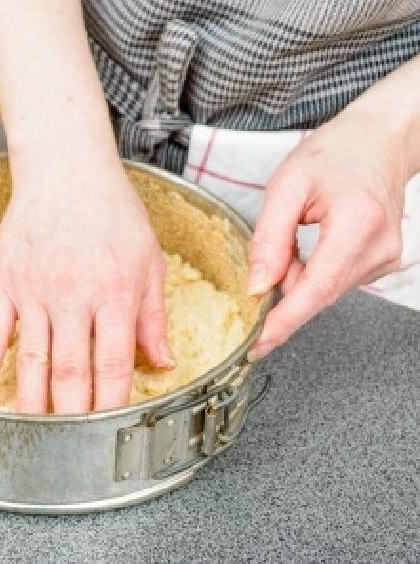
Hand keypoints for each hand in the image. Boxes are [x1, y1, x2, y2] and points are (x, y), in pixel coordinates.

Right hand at [0, 153, 172, 412]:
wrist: (66, 169)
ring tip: (30, 436)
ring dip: (31, 403)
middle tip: (71, 448)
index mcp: (115, 294)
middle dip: (71, 415)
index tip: (111, 434)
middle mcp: (73, 297)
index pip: (113, 365)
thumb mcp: (149, 260)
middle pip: (70, 370)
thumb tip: (162, 363)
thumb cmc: (112, 211)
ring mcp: (34, 291)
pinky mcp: (5, 282)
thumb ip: (153, 315)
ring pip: (31, 359)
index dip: (111, 405)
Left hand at [247, 107, 407, 359]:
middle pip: (318, 294)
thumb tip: (257, 287)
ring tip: (297, 235)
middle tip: (269, 255)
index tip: (259, 344)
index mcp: (356, 223)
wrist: (377, 142)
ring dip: (297, 279)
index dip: (285, 321)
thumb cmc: (333, 155)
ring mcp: (385, 258)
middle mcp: (379, 247)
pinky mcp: (382, 262)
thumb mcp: (286, 187)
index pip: (317, 288)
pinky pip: (335, 283)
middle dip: (283, 289)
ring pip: (324, 291)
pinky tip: (311, 245)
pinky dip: (312, 274)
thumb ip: (268, 239)